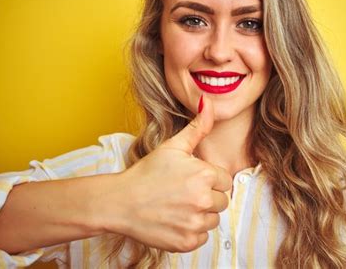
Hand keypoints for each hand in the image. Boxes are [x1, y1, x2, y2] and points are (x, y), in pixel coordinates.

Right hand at [102, 95, 231, 251]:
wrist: (120, 202)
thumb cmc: (146, 172)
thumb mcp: (172, 146)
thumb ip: (198, 127)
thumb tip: (210, 103)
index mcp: (204, 175)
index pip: (225, 180)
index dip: (208, 179)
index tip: (190, 179)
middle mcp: (203, 200)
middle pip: (221, 201)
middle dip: (206, 197)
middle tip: (182, 193)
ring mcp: (195, 223)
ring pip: (213, 219)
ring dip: (200, 214)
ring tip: (178, 206)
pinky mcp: (187, 242)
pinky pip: (202, 237)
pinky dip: (191, 231)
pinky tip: (174, 220)